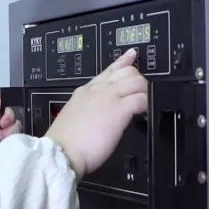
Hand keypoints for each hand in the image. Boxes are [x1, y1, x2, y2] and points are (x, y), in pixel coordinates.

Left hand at [0, 95, 22, 171]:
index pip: (5, 112)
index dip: (6, 115)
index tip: (3, 122)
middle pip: (14, 121)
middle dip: (8, 128)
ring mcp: (6, 144)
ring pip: (18, 132)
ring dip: (10, 138)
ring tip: (0, 148)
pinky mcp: (13, 154)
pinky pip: (22, 144)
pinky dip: (16, 146)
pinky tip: (8, 152)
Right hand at [45, 49, 147, 178]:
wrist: (61, 152)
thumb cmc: (64, 142)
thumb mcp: (73, 117)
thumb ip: (87, 109)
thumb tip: (98, 114)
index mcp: (85, 91)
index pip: (108, 70)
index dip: (123, 62)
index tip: (131, 55)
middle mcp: (97, 90)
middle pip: (126, 71)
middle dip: (138, 79)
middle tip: (141, 91)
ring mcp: (108, 97)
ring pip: (136, 80)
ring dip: (144, 91)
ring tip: (143, 103)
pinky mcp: (118, 110)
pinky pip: (141, 99)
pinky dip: (146, 104)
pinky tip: (144, 112)